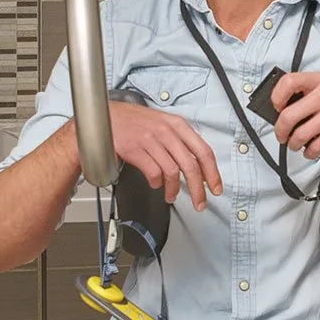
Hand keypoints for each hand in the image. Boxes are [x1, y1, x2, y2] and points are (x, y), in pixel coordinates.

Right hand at [108, 101, 222, 209]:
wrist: (104, 116)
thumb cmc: (133, 121)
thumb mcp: (162, 123)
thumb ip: (179, 141)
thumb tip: (196, 165)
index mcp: (177, 124)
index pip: (203, 151)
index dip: (212, 173)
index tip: (215, 188)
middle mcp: (166, 131)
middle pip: (190, 165)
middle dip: (198, 189)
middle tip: (200, 202)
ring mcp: (150, 139)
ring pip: (172, 172)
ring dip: (173, 189)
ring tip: (171, 196)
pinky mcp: (135, 149)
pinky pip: (153, 172)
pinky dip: (156, 183)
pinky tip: (155, 183)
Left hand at [270, 72, 319, 159]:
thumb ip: (310, 92)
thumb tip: (286, 107)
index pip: (288, 82)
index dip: (276, 97)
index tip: (276, 108)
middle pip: (288, 115)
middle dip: (280, 130)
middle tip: (281, 135)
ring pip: (300, 134)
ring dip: (294, 144)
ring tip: (296, 144)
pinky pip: (316, 145)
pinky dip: (309, 152)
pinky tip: (311, 150)